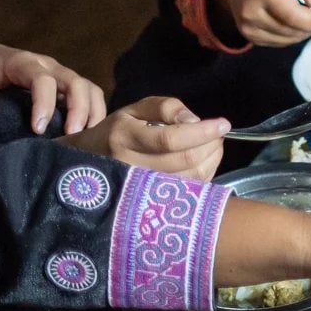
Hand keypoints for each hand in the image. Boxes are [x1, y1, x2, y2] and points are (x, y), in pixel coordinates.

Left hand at [0, 37, 107, 134]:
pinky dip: (94, 112)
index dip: (45, 104)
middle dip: (78, 110)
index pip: (44, 80)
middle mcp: (50, 66)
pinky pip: (89, 95)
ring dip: (91, 112)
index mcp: (26, 62)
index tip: (38, 129)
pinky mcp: (65, 85)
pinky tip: (87, 132)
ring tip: (84, 137)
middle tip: (70, 136)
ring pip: (88, 88)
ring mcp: (61, 75)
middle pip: (76, 83)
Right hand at [59, 97, 231, 179]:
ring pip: (189, 180)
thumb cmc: (118, 130)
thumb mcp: (136, 109)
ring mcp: (137, 189)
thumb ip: (165, 108)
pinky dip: (204, 175)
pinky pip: (186, 192)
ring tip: (213, 145)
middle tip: (219, 134)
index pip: (170, 139)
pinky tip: (204, 162)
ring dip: (211, 161)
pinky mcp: (147, 202)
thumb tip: (193, 120)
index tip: (223, 124)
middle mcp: (129, 166)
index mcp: (124, 137)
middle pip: (184, 161)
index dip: (202, 132)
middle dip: (211, 145)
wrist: (88, 162)